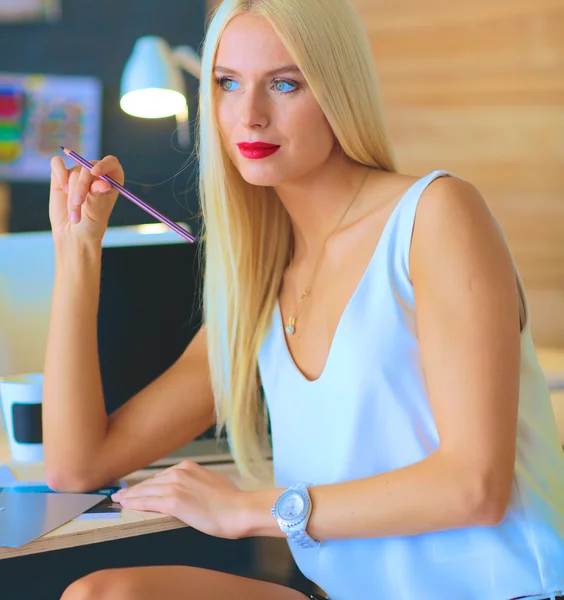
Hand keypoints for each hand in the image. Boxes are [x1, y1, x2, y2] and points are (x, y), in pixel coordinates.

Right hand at [49, 154, 123, 243]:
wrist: (73, 233)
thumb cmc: (91, 223)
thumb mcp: (97, 211)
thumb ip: (98, 196)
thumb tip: (104, 184)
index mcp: (113, 179)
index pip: (111, 162)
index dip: (104, 165)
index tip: (95, 172)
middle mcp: (96, 173)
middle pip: (88, 168)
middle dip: (82, 187)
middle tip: (78, 203)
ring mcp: (78, 173)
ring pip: (74, 172)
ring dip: (72, 194)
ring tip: (74, 214)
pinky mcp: (61, 175)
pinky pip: (57, 163)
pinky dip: (59, 172)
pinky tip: (62, 188)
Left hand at [111, 460, 248, 539]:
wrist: (238, 510)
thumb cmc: (231, 500)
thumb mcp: (214, 481)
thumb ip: (199, 480)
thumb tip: (196, 487)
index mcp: (189, 466)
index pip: (162, 476)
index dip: (149, 484)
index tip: (140, 488)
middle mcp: (179, 473)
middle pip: (151, 482)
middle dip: (135, 489)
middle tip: (122, 494)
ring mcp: (175, 487)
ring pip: (146, 491)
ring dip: (130, 496)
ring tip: (120, 500)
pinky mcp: (173, 502)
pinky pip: (148, 503)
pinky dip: (135, 503)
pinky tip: (126, 506)